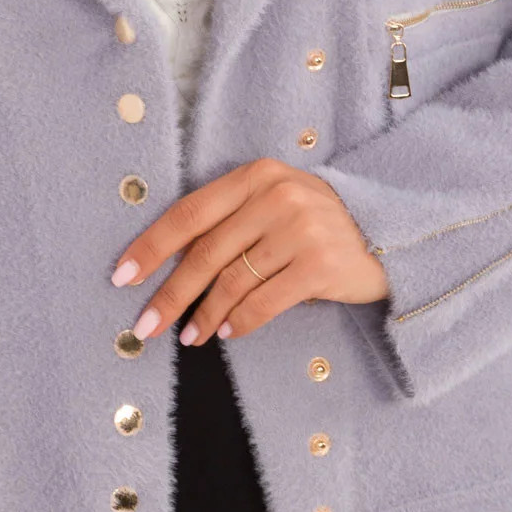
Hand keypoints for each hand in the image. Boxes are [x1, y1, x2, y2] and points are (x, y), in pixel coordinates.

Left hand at [110, 156, 390, 344]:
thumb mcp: (274, 205)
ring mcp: (301, 228)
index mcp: (257, 175)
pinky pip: (263, 302)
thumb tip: (167, 266)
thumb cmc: (317, 226)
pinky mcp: (319, 264)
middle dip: (169, 294)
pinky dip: (238, 323)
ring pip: (232, 281)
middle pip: (205, 253)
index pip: (190, 212)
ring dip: (204, 315)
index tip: (121, 277)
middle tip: (145, 326)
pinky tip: (225, 333)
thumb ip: (230, 222)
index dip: (151, 247)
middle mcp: (277, 195)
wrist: (390, 237)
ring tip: (189, 335)